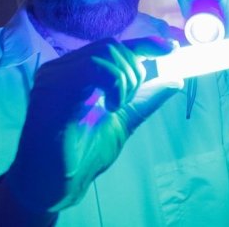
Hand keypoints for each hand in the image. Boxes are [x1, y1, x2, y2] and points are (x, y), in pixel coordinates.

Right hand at [5, 37, 180, 212]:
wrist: (56, 184)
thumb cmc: (84, 153)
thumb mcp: (124, 121)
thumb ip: (146, 99)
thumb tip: (176, 80)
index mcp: (78, 73)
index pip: (114, 47)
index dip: (145, 43)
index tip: (172, 48)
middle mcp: (64, 69)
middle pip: (111, 46)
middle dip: (133, 70)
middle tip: (126, 102)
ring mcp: (55, 76)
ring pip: (103, 52)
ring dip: (124, 79)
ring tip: (116, 107)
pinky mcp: (52, 88)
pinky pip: (92, 68)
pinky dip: (113, 83)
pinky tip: (108, 108)